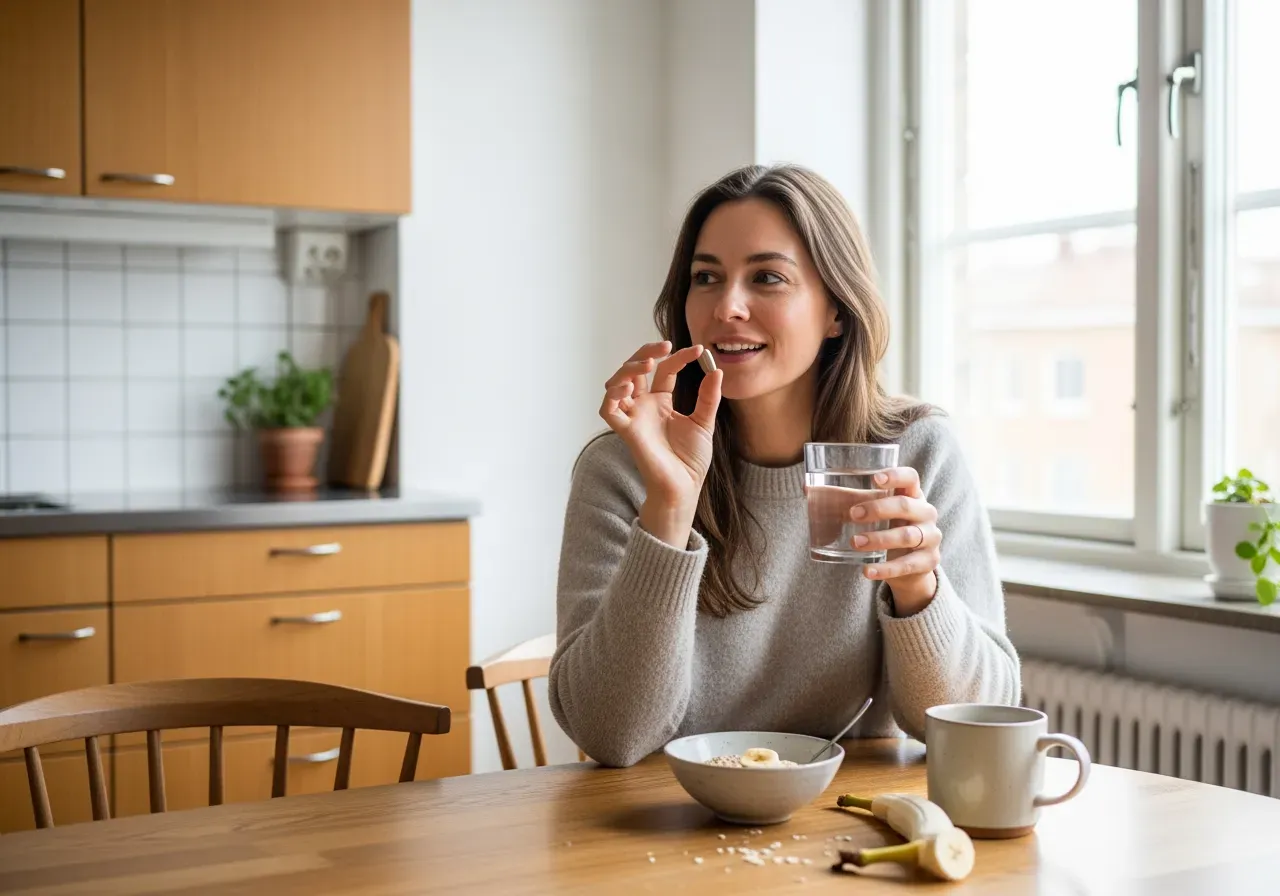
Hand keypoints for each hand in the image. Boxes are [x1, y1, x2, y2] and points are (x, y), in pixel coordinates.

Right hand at [599, 341, 722, 544]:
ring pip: (617, 384)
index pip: (664, 370)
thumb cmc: (690, 460)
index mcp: (661, 403)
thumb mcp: (704, 422)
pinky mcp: (627, 432)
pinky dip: (613, 395)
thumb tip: (717, 370)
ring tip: (648, 363)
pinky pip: (608, 410)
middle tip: (665, 345)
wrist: (685, 486)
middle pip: (634, 370)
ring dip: (628, 369)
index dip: (679, 357)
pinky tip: (629, 386)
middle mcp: (644, 407)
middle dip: (645, 353)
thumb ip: (708, 397)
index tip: (699, 351)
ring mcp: (633, 418)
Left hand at [847, 466, 940, 615]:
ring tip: (854, 542)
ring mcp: (931, 537)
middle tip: (852, 514)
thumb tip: (806, 487)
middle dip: (878, 509)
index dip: (896, 475)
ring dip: (879, 539)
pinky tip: (867, 572)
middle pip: (906, 505)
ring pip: (907, 536)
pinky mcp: (929, 562)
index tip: (875, 478)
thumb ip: (846, 499)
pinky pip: (907, 565)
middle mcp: (926, 513)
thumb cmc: (889, 527)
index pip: (911, 477)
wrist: (912, 565)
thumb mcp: (874, 512)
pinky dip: (885, 570)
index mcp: (913, 494)